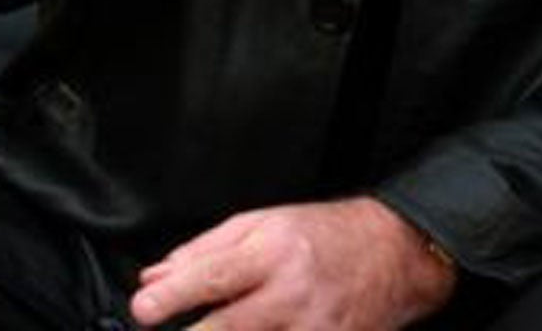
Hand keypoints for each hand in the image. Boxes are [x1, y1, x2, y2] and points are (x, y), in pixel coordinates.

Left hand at [129, 197, 455, 329]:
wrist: (398, 252)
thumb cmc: (328, 235)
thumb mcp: (267, 222)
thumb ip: (206, 249)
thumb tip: (154, 278)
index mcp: (274, 251)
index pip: (210, 278)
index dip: (167, 299)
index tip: (143, 309)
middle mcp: (293, 292)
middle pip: (223, 330)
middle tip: (171, 330)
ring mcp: (312, 328)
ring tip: (209, 329)